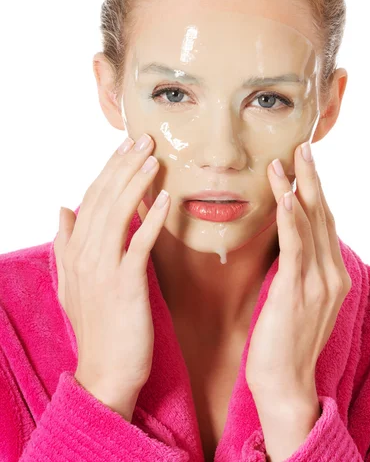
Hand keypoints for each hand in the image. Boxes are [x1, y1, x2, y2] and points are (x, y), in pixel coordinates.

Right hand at [53, 133, 169, 416]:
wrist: (106, 372)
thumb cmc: (96, 326)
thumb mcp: (71, 283)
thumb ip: (65, 243)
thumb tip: (62, 208)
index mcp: (76, 251)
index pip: (91, 199)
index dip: (108, 171)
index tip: (124, 148)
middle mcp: (86, 254)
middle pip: (104, 199)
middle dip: (123, 166)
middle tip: (143, 139)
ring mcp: (104, 268)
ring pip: (118, 214)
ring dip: (136, 183)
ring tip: (153, 158)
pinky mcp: (126, 284)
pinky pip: (139, 243)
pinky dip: (151, 219)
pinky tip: (165, 198)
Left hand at [245, 141, 351, 400]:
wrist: (284, 383)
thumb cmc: (284, 340)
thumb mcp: (297, 297)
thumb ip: (297, 267)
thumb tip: (284, 238)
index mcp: (332, 274)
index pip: (324, 222)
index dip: (315, 190)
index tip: (303, 163)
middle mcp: (331, 274)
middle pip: (323, 215)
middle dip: (312, 179)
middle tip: (303, 146)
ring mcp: (318, 283)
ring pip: (311, 224)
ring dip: (300, 188)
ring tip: (290, 158)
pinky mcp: (297, 292)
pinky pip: (295, 248)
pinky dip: (292, 219)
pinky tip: (286, 196)